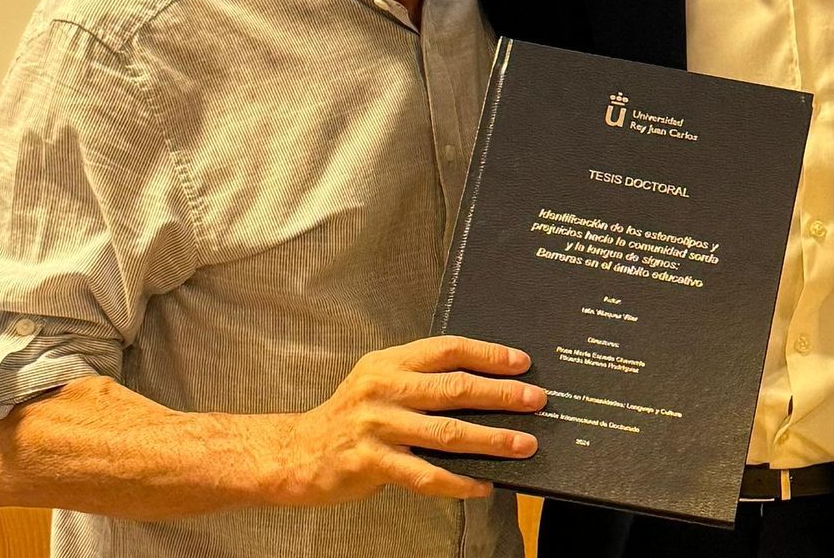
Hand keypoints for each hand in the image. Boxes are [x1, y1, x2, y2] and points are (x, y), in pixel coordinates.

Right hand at [273, 336, 545, 505]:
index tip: (523, 363)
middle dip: (501, 395)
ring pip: (447, 432)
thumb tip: (485, 386)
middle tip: (537, 400)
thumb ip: (421, 380)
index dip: (488, 354)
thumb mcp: (379, 383)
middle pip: (454, 388)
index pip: (447, 349)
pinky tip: (484, 484)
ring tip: (524, 444)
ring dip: (491, 439)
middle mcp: (383, 388)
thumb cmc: (350, 417)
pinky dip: (460, 481)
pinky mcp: (371, 462)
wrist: (296, 453)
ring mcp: (377, 426)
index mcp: (390, 362)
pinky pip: (426, 474)